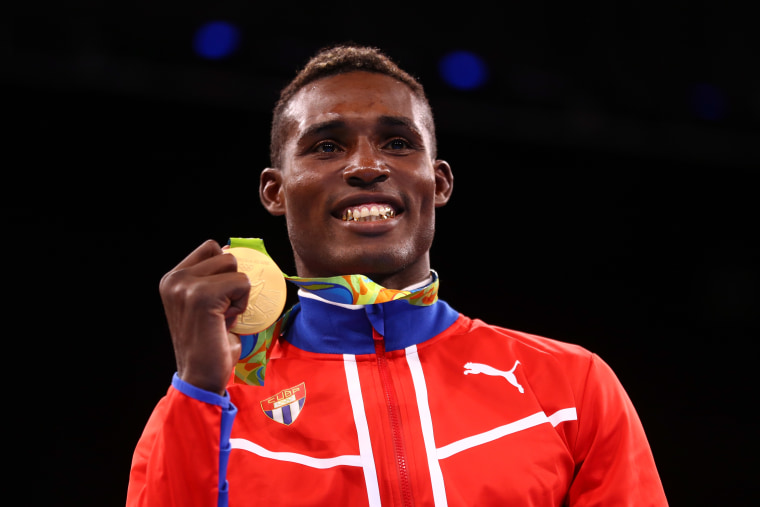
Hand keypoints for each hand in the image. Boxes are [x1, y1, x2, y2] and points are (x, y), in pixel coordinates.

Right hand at [159, 239, 249, 394]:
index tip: (219, 299)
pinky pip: (242, 282)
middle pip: (225, 254)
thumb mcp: (208, 303)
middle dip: (232, 282)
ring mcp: (185, 285)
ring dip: (238, 293)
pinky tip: (226, 322)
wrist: (200, 377)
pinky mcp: (201, 295)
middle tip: (220, 312)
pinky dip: (242, 303)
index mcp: (172, 278)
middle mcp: (174, 278)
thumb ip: (215, 278)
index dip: (225, 270)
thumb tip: (234, 251)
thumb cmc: (210, 343)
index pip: (211, 247)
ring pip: (234, 266)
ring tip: (222, 317)